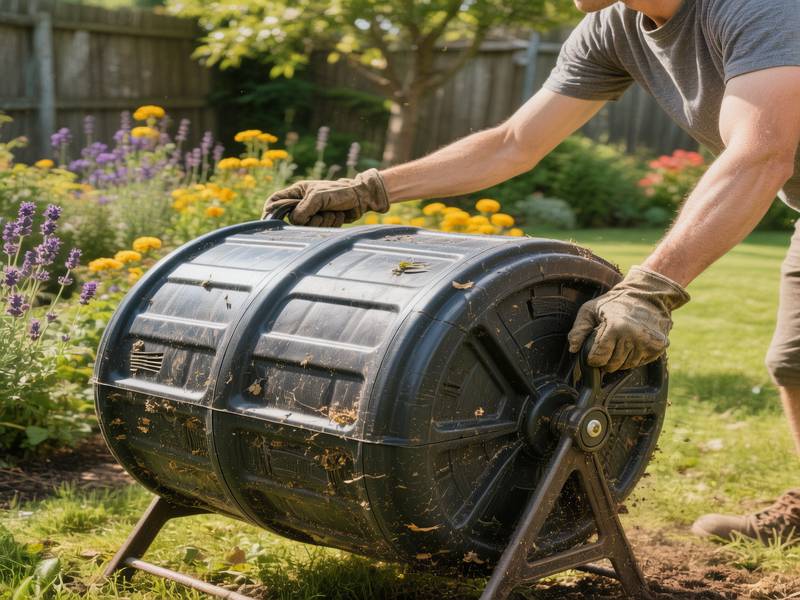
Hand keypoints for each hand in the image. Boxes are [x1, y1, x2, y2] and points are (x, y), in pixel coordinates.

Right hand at [261, 168, 389, 226]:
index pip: (275, 201)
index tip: (270, 221)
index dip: (270, 211)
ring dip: (323, 221)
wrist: (360, 198)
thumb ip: (304, 208)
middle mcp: (302, 204)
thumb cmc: (339, 191)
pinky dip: (330, 224)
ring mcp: (313, 214)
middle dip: (310, 219)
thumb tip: (294, 221)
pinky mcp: (322, 222)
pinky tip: (337, 215)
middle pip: (293, 221)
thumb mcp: (319, 196)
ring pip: (308, 227)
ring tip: (332, 211)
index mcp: (297, 192)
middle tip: (320, 212)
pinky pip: (320, 230)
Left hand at [567, 266, 689, 371]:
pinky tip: (631, 344)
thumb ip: (579, 329)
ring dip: (620, 359)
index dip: (593, 358)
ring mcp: (648, 343)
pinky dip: (633, 358)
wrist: (647, 295)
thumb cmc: (615, 302)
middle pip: (612, 365)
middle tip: (607, 346)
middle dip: (606, 360)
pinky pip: (639, 363)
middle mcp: (634, 336)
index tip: (593, 352)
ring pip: (626, 366)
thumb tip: (573, 349)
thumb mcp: (591, 309)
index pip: (599, 358)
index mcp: (616, 327)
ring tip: (619, 343)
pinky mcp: (658, 347)